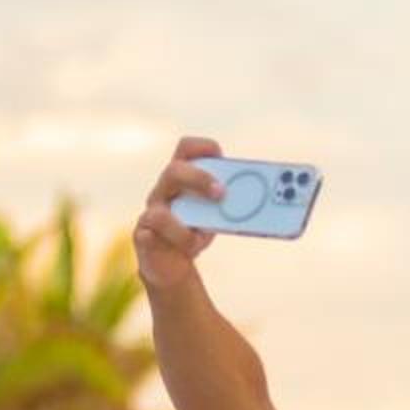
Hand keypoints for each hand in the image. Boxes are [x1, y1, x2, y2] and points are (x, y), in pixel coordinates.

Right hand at [135, 136, 225, 288]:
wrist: (172, 263)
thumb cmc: (196, 230)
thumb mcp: (217, 215)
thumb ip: (233, 205)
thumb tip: (267, 203)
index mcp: (182, 178)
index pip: (186, 149)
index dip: (202, 147)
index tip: (221, 155)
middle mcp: (163, 191)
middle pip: (174, 171)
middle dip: (199, 179)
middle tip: (222, 194)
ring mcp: (150, 214)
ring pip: (159, 212)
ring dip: (184, 227)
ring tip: (200, 239)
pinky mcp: (143, 237)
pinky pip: (150, 236)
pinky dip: (173, 243)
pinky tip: (187, 248)